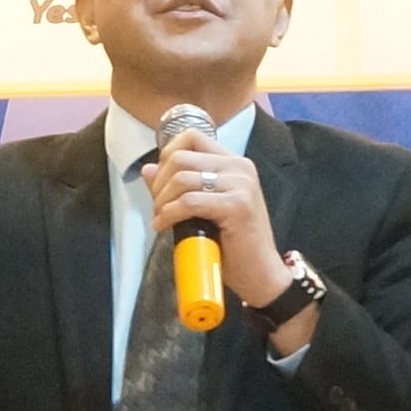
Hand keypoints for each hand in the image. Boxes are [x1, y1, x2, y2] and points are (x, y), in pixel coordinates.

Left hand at [145, 124, 284, 304]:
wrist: (261, 274)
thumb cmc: (234, 244)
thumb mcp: (204, 209)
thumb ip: (179, 186)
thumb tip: (148, 169)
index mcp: (234, 163)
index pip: (192, 136)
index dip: (167, 155)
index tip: (161, 182)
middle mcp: (240, 167)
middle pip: (180, 157)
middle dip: (160, 183)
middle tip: (158, 207)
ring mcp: (241, 185)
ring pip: (181, 179)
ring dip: (162, 201)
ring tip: (162, 219)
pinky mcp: (236, 205)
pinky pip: (189, 202)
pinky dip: (169, 214)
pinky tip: (164, 226)